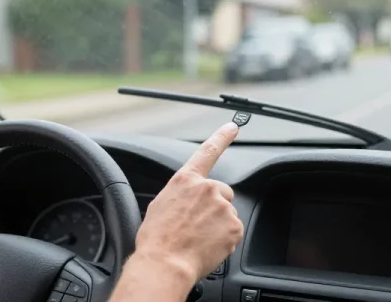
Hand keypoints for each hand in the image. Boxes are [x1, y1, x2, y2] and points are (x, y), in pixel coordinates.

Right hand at [134, 122, 242, 281]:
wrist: (165, 263)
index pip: (207, 152)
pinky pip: (233, 232)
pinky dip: (224, 240)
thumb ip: (180, 195)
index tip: (233, 126)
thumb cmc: (156, 239)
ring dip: (218, 225)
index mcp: (186, 180)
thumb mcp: (160, 206)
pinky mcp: (234, 226)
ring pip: (227, 215)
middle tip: (198, 226)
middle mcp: (207, 189)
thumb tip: (188, 202)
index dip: (221, 137)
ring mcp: (222, 207)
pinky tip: (208, 247)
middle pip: (222, 193)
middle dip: (214, 207)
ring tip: (198, 240)